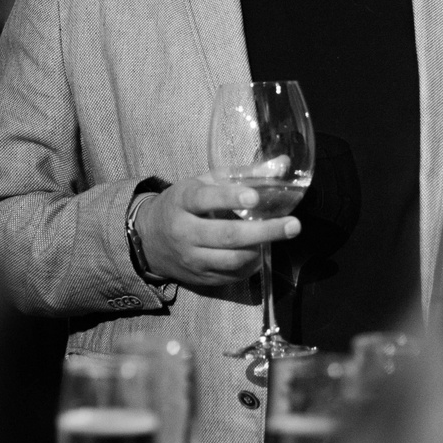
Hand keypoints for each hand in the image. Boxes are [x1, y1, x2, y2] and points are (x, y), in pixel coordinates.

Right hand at [136, 176, 300, 290]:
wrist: (149, 238)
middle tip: (293, 225)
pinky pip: (231, 276)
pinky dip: (251, 265)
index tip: (254, 197)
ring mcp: (191, 258)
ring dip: (260, 249)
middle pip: (226, 235)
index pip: (204, 199)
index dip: (229, 198)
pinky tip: (261, 252)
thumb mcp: (206, 182)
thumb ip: (245, 173)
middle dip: (263, 231)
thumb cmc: (184, 203)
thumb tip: (284, 164)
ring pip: (231, 260)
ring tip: (280, 235)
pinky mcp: (199, 278)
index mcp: (183, 201)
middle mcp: (184, 232)